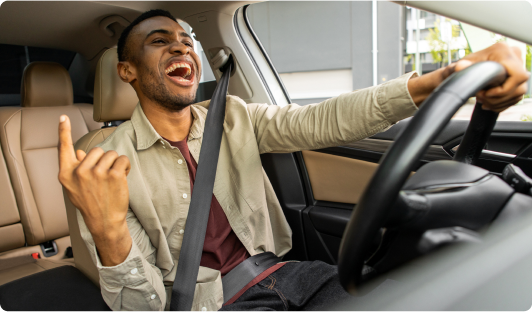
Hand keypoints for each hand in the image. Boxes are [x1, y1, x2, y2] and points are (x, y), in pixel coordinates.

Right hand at [58, 115, 131, 265]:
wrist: (105, 221)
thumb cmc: (91, 203)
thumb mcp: (75, 188)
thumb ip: (75, 169)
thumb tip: (77, 151)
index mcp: (67, 174)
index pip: (64, 148)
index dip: (63, 131)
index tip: (63, 117)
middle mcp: (80, 172)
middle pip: (96, 150)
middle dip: (104, 160)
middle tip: (104, 177)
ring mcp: (97, 173)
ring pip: (111, 154)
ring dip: (115, 164)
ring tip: (113, 179)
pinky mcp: (114, 175)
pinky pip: (122, 159)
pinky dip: (125, 166)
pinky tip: (122, 177)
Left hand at [409, 42, 529, 111]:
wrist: (460, 73)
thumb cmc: (459, 69)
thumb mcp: (457, 68)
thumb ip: (459, 67)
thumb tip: (460, 67)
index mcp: (502, 50)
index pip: (517, 75)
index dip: (503, 90)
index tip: (485, 93)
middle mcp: (514, 56)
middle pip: (519, 87)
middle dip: (498, 98)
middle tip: (480, 98)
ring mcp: (517, 68)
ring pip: (518, 94)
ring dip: (499, 102)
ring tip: (482, 100)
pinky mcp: (516, 79)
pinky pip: (516, 97)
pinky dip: (501, 103)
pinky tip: (488, 102)